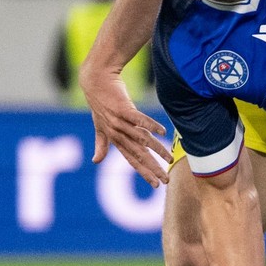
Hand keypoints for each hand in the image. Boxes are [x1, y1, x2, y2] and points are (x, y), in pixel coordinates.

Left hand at [79, 65, 172, 185]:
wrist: (94, 81)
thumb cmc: (99, 102)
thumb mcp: (99, 126)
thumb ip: (101, 144)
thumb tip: (95, 162)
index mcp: (114, 139)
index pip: (131, 160)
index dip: (144, 173)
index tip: (156, 184)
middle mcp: (117, 133)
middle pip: (139, 155)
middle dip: (153, 169)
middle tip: (165, 180)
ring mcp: (120, 121)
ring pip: (142, 139)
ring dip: (157, 149)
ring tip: (170, 158)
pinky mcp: (123, 108)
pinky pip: (139, 119)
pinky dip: (151, 125)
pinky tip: (163, 131)